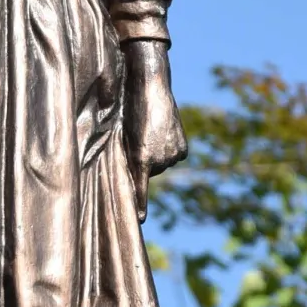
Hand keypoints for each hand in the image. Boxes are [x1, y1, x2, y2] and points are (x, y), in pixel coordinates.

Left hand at [122, 39, 186, 218]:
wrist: (151, 85)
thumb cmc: (130, 109)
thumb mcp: (124, 135)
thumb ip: (128, 156)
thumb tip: (133, 175)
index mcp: (140, 158)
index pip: (140, 189)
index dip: (140, 205)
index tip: (139, 220)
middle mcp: (159, 160)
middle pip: (149, 173)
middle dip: (144, 162)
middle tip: (139, 139)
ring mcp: (173, 155)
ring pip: (162, 165)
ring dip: (156, 154)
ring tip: (151, 131)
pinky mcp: (183, 149)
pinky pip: (174, 157)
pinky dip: (169, 149)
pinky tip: (163, 132)